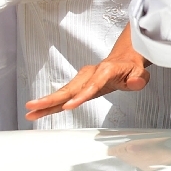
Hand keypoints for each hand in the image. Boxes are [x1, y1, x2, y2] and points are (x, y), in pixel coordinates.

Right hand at [24, 26, 149, 120]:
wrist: (124, 58)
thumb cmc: (131, 67)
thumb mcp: (140, 73)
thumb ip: (139, 79)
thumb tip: (135, 82)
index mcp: (106, 71)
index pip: (92, 85)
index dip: (81, 96)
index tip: (69, 106)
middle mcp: (90, 73)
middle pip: (70, 87)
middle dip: (52, 98)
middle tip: (34, 106)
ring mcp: (83, 78)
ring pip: (63, 91)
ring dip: (46, 102)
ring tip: (30, 111)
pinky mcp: (79, 84)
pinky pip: (64, 95)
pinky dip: (51, 104)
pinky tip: (37, 112)